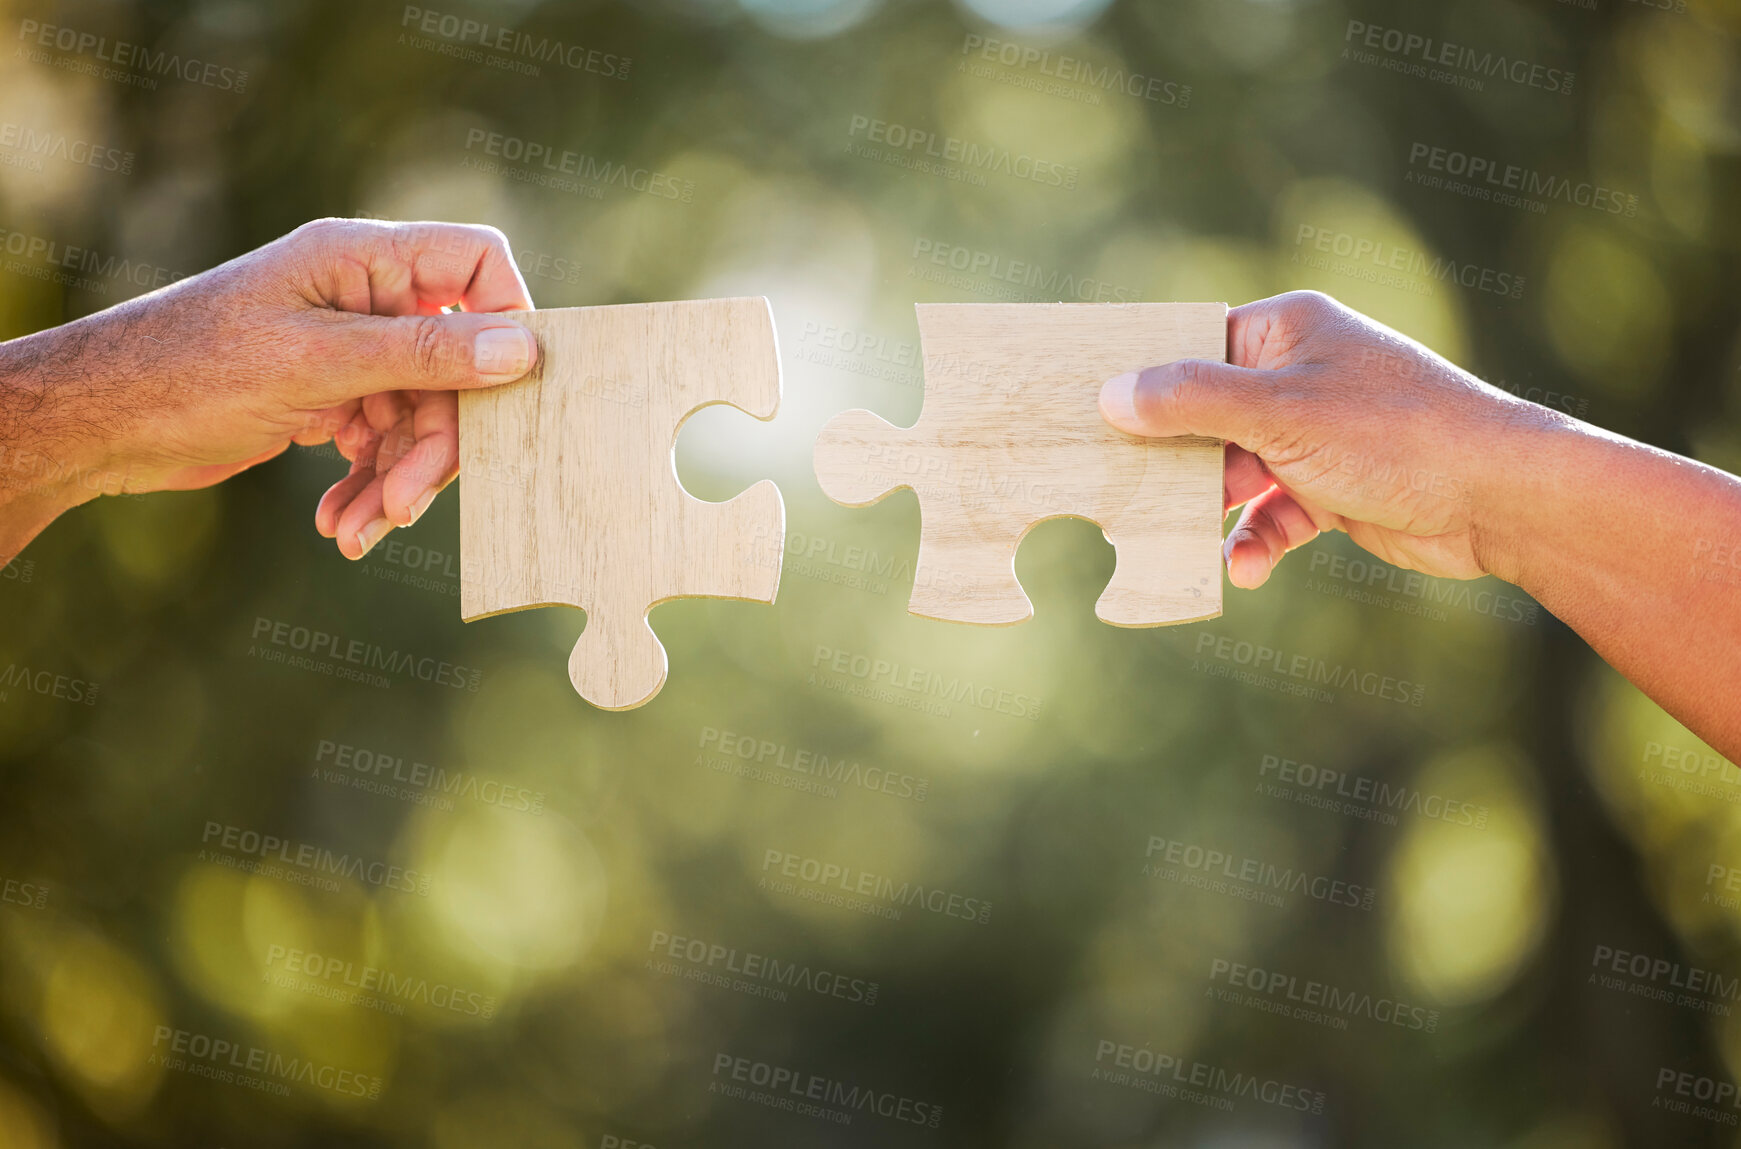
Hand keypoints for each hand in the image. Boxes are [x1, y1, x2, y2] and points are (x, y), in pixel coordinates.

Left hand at [0, 217, 538, 558]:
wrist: (97, 423)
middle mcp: (363, 298)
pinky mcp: (328, 397)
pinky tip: (340, 523)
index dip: (507, 320)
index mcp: (361, 260)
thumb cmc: (191, 371)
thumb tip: (522, 349)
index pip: (476, 263)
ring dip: (398, 480)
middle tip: (407, 504)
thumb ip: (423, 353)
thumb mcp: (317, 363)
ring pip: (421, 415)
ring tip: (359, 533)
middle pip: (455, 365)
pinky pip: (383, 441)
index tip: (506, 393)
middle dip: (436, 443)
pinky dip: (369, 484)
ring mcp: (347, 350)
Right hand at [1097, 290, 1549, 589]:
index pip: (1191, 344)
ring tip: (1170, 541)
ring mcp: (1315, 434)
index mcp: (1285, 330)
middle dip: (1168, 459)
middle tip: (1111, 490)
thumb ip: (1190, 401)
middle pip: (1204, 415)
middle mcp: (1297, 375)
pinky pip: (1273, 513)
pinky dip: (1256, 539)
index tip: (1085, 410)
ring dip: (1210, 511)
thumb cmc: (1393, 432)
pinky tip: (1244, 568)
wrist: (1498, 498)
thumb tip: (1111, 394)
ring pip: (1233, 472)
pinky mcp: (1333, 488)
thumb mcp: (1278, 412)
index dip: (1140, 378)